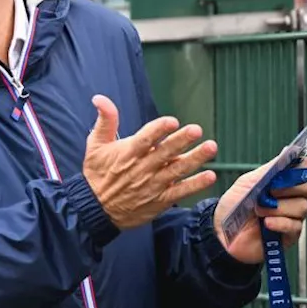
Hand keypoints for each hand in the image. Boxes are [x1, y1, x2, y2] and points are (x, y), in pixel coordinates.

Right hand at [83, 95, 218, 229]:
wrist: (95, 209)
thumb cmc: (97, 174)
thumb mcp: (95, 145)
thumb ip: (105, 121)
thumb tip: (100, 98)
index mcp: (127, 153)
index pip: (145, 139)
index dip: (158, 129)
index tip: (172, 121)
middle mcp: (141, 169)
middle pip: (164, 153)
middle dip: (181, 141)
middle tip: (196, 130)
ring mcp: (152, 185)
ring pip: (176, 170)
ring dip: (195, 159)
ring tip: (211, 148)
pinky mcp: (159, 200)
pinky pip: (180, 192)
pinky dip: (195, 185)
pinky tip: (210, 176)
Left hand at [212, 153, 306, 263]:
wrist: (222, 231)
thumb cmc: (234, 205)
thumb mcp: (248, 182)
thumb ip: (269, 170)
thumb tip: (287, 154)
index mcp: (284, 181)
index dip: (303, 168)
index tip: (285, 173)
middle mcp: (293, 197)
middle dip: (292, 186)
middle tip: (271, 191)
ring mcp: (293, 216)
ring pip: (302, 206)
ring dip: (278, 207)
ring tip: (258, 211)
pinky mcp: (290, 235)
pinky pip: (295, 226)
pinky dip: (279, 222)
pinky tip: (266, 223)